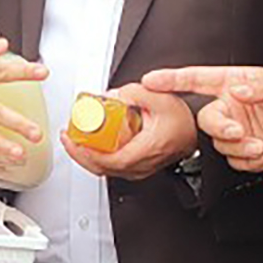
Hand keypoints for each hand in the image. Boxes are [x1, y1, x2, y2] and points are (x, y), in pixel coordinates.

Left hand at [61, 85, 197, 181]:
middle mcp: (142, 164)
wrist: (195, 131)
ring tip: (75, 139)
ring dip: (86, 156)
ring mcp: (139, 169)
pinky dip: (97, 157)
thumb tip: (113, 95)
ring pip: (106, 170)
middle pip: (103, 168)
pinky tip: (90, 145)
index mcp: (146, 150)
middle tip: (67, 138)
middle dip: (79, 154)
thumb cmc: (182, 120)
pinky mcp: (137, 167)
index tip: (74, 140)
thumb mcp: (159, 97)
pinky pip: (112, 167)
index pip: (111, 160)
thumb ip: (134, 92)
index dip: (88, 153)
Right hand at [140, 65, 262, 172]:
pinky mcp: (244, 153)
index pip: (197, 79)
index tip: (151, 80)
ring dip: (238, 145)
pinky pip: (233, 159)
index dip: (173, 79)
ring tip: (259, 142)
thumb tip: (238, 89)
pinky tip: (261, 150)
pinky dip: (246, 158)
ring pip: (219, 142)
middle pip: (205, 118)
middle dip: (219, 127)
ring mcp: (236, 131)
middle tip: (236, 131)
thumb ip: (261, 85)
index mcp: (234, 84)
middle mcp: (230, 108)